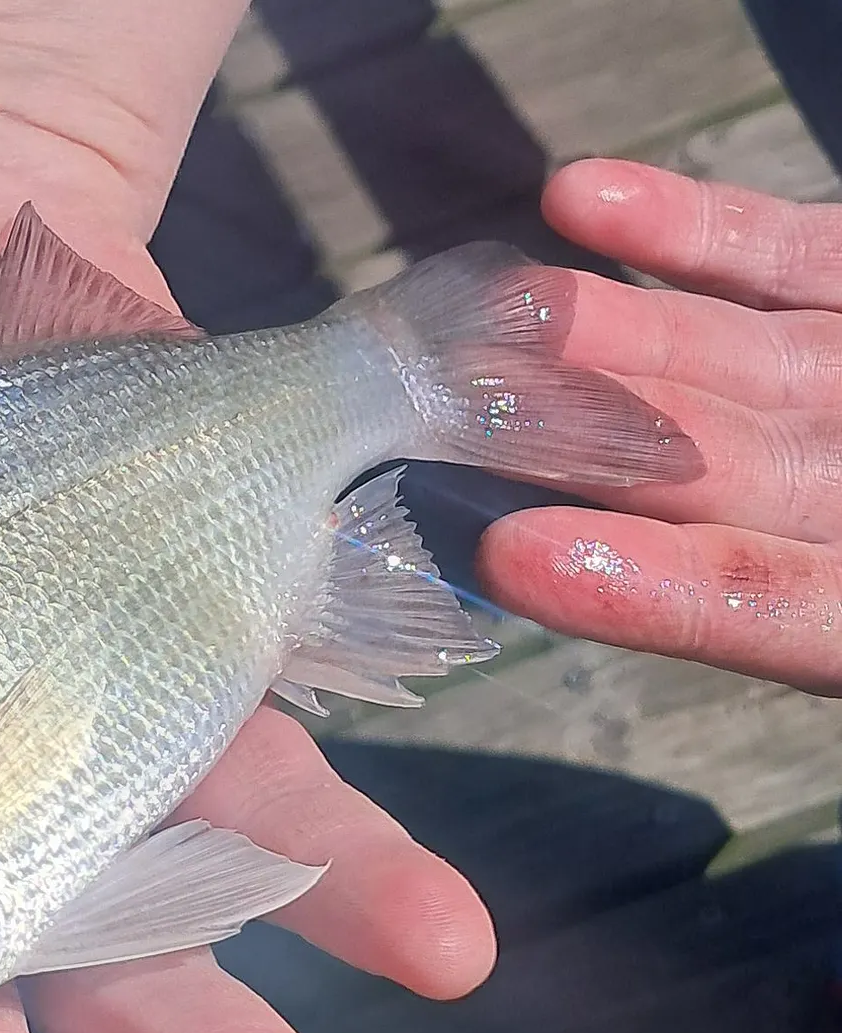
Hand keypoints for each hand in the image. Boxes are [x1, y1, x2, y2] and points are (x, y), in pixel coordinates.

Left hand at [481, 159, 841, 694]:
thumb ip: (840, 600)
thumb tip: (813, 601)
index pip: (778, 609)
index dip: (662, 590)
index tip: (523, 557)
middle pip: (716, 483)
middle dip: (586, 446)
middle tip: (451, 414)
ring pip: (728, 365)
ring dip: (609, 334)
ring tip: (491, 308)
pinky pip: (785, 263)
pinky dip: (696, 235)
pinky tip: (585, 201)